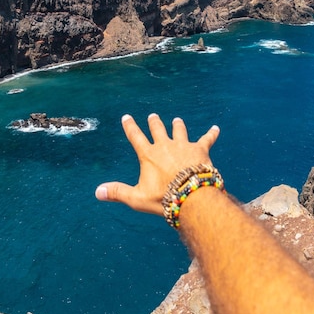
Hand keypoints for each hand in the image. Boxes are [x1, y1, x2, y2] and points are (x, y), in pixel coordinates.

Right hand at [95, 112, 219, 215]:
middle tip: (153, 116)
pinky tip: (216, 128)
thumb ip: (118, 192)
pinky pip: (207, 139)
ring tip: (177, 120)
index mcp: (149, 155)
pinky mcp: (200, 149)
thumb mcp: (137, 198)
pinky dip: (212, 134)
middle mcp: (165, 145)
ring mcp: (184, 145)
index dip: (130, 126)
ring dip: (178, 126)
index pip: (136, 136)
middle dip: (155, 122)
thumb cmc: (163, 198)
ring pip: (179, 131)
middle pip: (158, 129)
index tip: (127, 117)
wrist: (191, 195)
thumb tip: (97, 192)